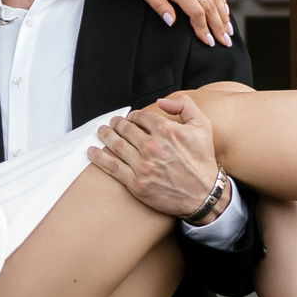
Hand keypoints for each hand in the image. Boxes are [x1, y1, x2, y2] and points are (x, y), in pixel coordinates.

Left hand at [88, 94, 229, 221]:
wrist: (205, 195)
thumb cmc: (203, 161)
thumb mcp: (202, 126)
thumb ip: (184, 106)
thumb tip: (161, 102)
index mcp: (166, 130)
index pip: (140, 117)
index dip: (133, 116)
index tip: (130, 118)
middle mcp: (152, 146)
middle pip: (125, 129)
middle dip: (116, 124)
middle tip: (112, 123)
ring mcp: (143, 165)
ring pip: (116, 145)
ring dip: (105, 136)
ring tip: (101, 132)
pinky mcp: (136, 183)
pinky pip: (112, 166)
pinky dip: (98, 158)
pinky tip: (92, 152)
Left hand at [107, 0, 233, 47]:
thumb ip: (160, 7)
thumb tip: (171, 22)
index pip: (197, 14)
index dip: (203, 30)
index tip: (208, 41)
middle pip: (211, 8)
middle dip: (219, 27)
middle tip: (225, 42)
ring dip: (224, 15)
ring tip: (229, 29)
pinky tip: (224, 8)